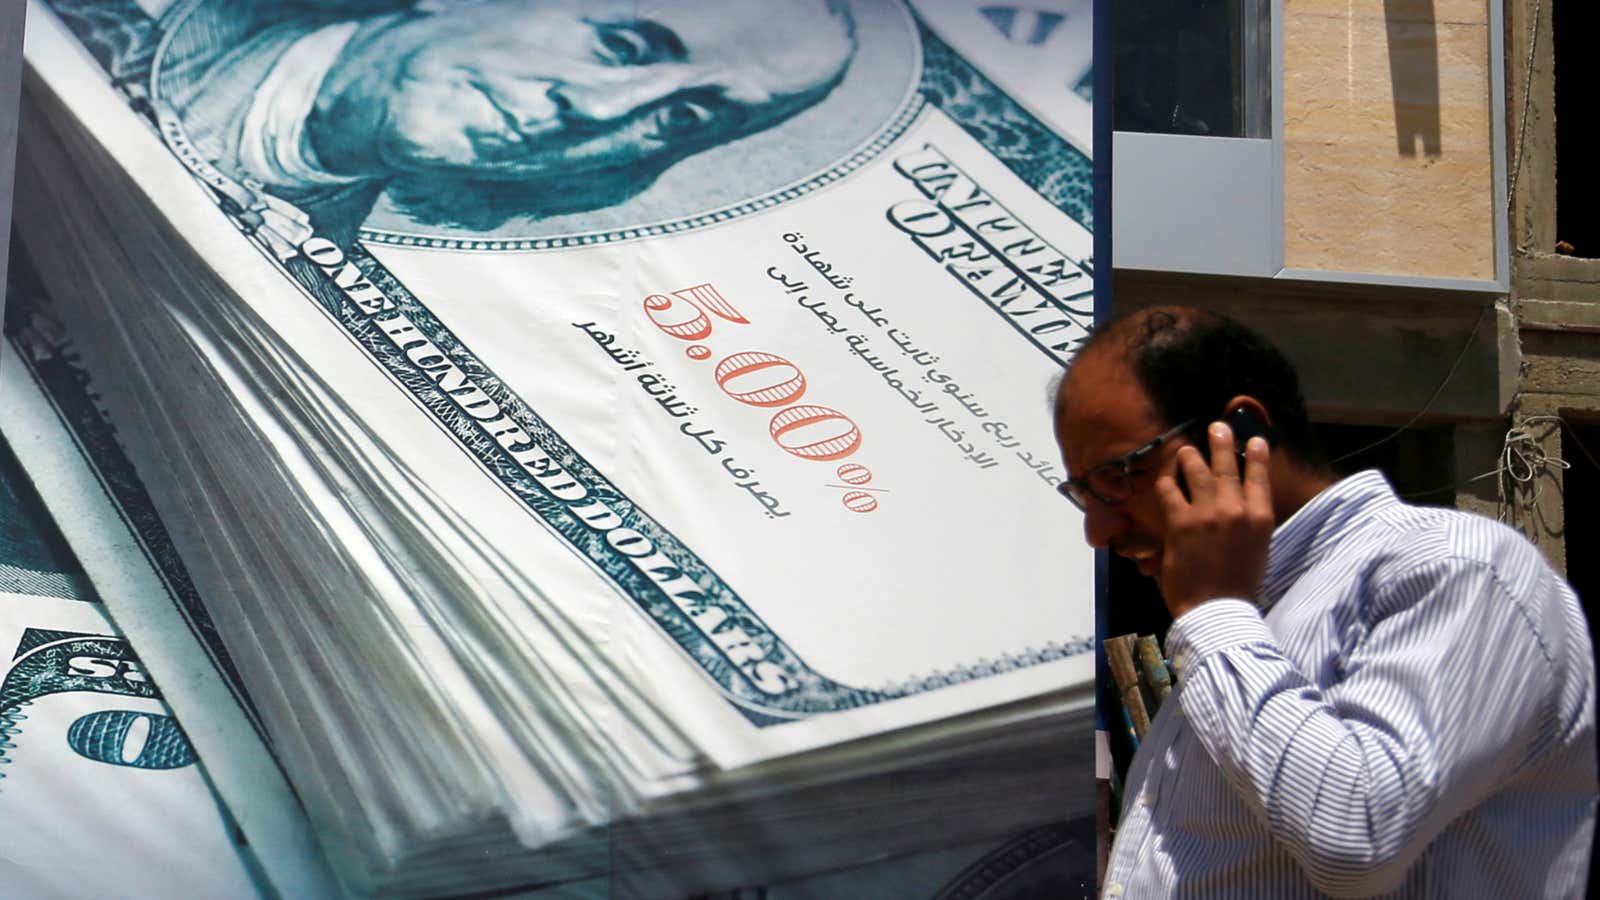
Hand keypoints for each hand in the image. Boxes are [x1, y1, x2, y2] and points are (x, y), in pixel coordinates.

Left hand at [1152, 422, 1273, 618]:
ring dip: (1189, 457)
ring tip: (1185, 450)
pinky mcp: (1181, 522)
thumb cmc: (1238, 585)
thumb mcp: (1257, 550)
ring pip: (1197, 471)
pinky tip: (1164, 479)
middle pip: (1227, 465)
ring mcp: (1207, 513)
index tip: (1254, 439)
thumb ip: (1250, 523)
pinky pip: (1169, 491)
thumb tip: (1244, 506)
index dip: (1256, 454)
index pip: (1259, 475)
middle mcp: (1236, 508)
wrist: (1217, 608)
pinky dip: (1166, 483)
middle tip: (1216, 427)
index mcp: (1260, 517)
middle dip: (1220, 442)